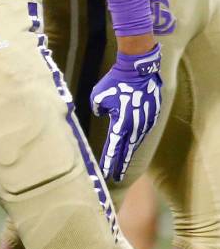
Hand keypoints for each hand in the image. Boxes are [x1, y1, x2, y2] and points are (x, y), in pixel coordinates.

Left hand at [90, 44, 161, 182]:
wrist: (139, 71)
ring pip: (135, 142)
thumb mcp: (98, 95)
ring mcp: (145, 123)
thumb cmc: (116, 82)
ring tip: (123, 163)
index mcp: (121, 124)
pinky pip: (142, 132)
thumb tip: (102, 114)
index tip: (107, 174)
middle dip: (120, 164)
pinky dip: (135, 139)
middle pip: (127, 151)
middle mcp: (135, 127)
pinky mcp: (151, 116)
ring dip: (129, 152)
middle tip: (116, 177)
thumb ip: (97, 108)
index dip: (110, 161)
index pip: (114, 148)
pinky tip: (132, 143)